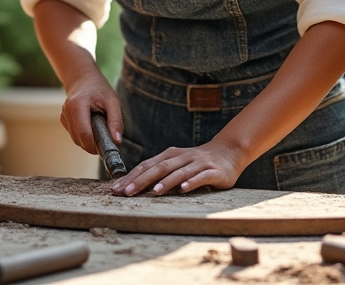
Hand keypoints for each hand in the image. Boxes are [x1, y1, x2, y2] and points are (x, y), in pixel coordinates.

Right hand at [60, 69, 122, 154]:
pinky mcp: (63, 120)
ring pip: (77, 140)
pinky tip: (92, 125)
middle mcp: (66, 112)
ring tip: (100, 127)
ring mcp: (63, 116)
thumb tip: (117, 142)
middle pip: (80, 140)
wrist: (83, 78)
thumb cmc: (99, 89)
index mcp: (77, 105)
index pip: (84, 134)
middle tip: (107, 136)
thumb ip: (116, 122)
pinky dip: (85, 136)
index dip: (96, 145)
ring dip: (89, 140)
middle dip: (94, 144)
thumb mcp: (113, 101)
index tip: (108, 146)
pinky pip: (75, 136)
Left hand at [110, 140, 244, 195]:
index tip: (116, 189)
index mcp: (170, 155)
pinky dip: (191, 182)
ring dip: (166, 182)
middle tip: (127, 192)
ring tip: (154, 192)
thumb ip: (159, 171)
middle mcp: (183, 157)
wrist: (228, 152)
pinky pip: (201, 177)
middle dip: (142, 180)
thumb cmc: (197, 162)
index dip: (131, 177)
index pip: (147, 165)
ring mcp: (199, 164)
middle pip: (159, 168)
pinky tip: (183, 190)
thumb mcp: (177, 163)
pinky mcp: (214, 172)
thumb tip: (133, 184)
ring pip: (179, 172)